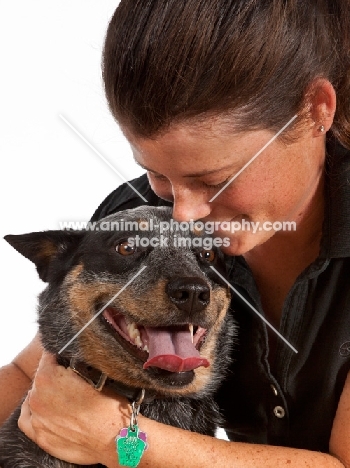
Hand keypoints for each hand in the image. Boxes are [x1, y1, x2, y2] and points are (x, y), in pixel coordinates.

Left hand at [18, 351, 129, 465]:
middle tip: (72, 376)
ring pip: (34, 395)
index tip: (68, 355)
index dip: (60, 354)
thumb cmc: (109, 406)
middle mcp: (37, 397)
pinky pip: (26, 417)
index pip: (48, 355)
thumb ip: (77, 363)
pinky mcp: (40, 436)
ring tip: (64, 393)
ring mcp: (37, 418)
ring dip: (46, 391)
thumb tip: (72, 358)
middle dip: (55, 373)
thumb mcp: (96, 373)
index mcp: (48, 376)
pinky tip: (43, 406)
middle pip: (41, 376)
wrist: (115, 438)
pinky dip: (33, 409)